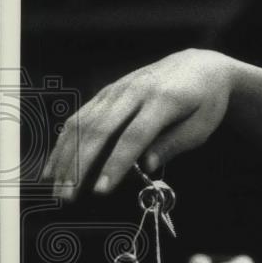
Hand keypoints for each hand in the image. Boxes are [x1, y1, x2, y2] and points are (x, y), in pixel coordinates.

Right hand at [42, 49, 234, 200]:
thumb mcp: (202, 126)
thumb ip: (174, 144)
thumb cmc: (206, 101)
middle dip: (80, 165)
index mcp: (164, 99)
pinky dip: (64, 140)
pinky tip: (55, 164)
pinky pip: (81, 115)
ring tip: (55, 187)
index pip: (135, 135)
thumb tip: (147, 166)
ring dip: (65, 155)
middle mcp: (135, 91)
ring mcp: (118, 89)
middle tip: (67, 196)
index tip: (102, 189)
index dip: (116, 163)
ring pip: (83, 122)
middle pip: (100, 129)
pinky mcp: (108, 91)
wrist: (200, 66)